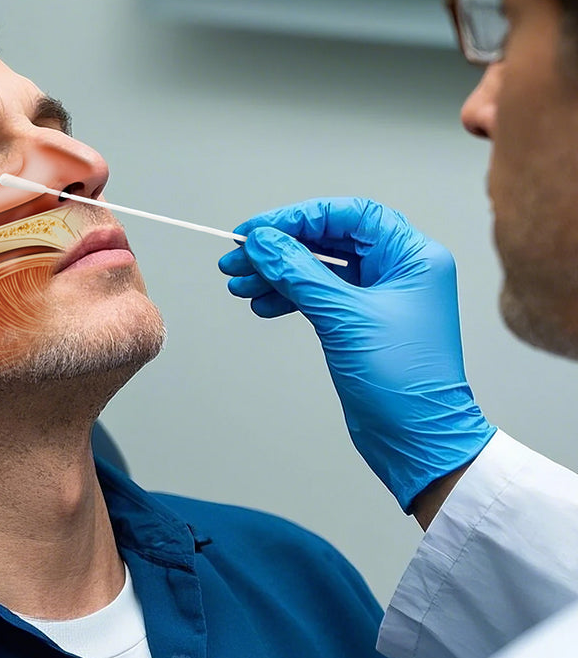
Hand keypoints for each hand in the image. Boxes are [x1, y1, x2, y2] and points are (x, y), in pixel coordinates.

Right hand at [218, 197, 494, 512]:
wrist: (418, 443)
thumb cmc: (404, 382)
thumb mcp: (343, 318)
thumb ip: (298, 272)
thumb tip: (262, 241)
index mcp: (412, 257)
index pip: (348, 215)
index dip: (299, 217)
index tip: (258, 230)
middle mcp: (399, 269)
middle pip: (328, 239)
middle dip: (279, 248)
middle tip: (238, 257)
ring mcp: (380, 296)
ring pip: (318, 267)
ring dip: (276, 273)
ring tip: (240, 284)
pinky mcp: (361, 321)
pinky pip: (317, 293)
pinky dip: (287, 296)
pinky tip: (262, 304)